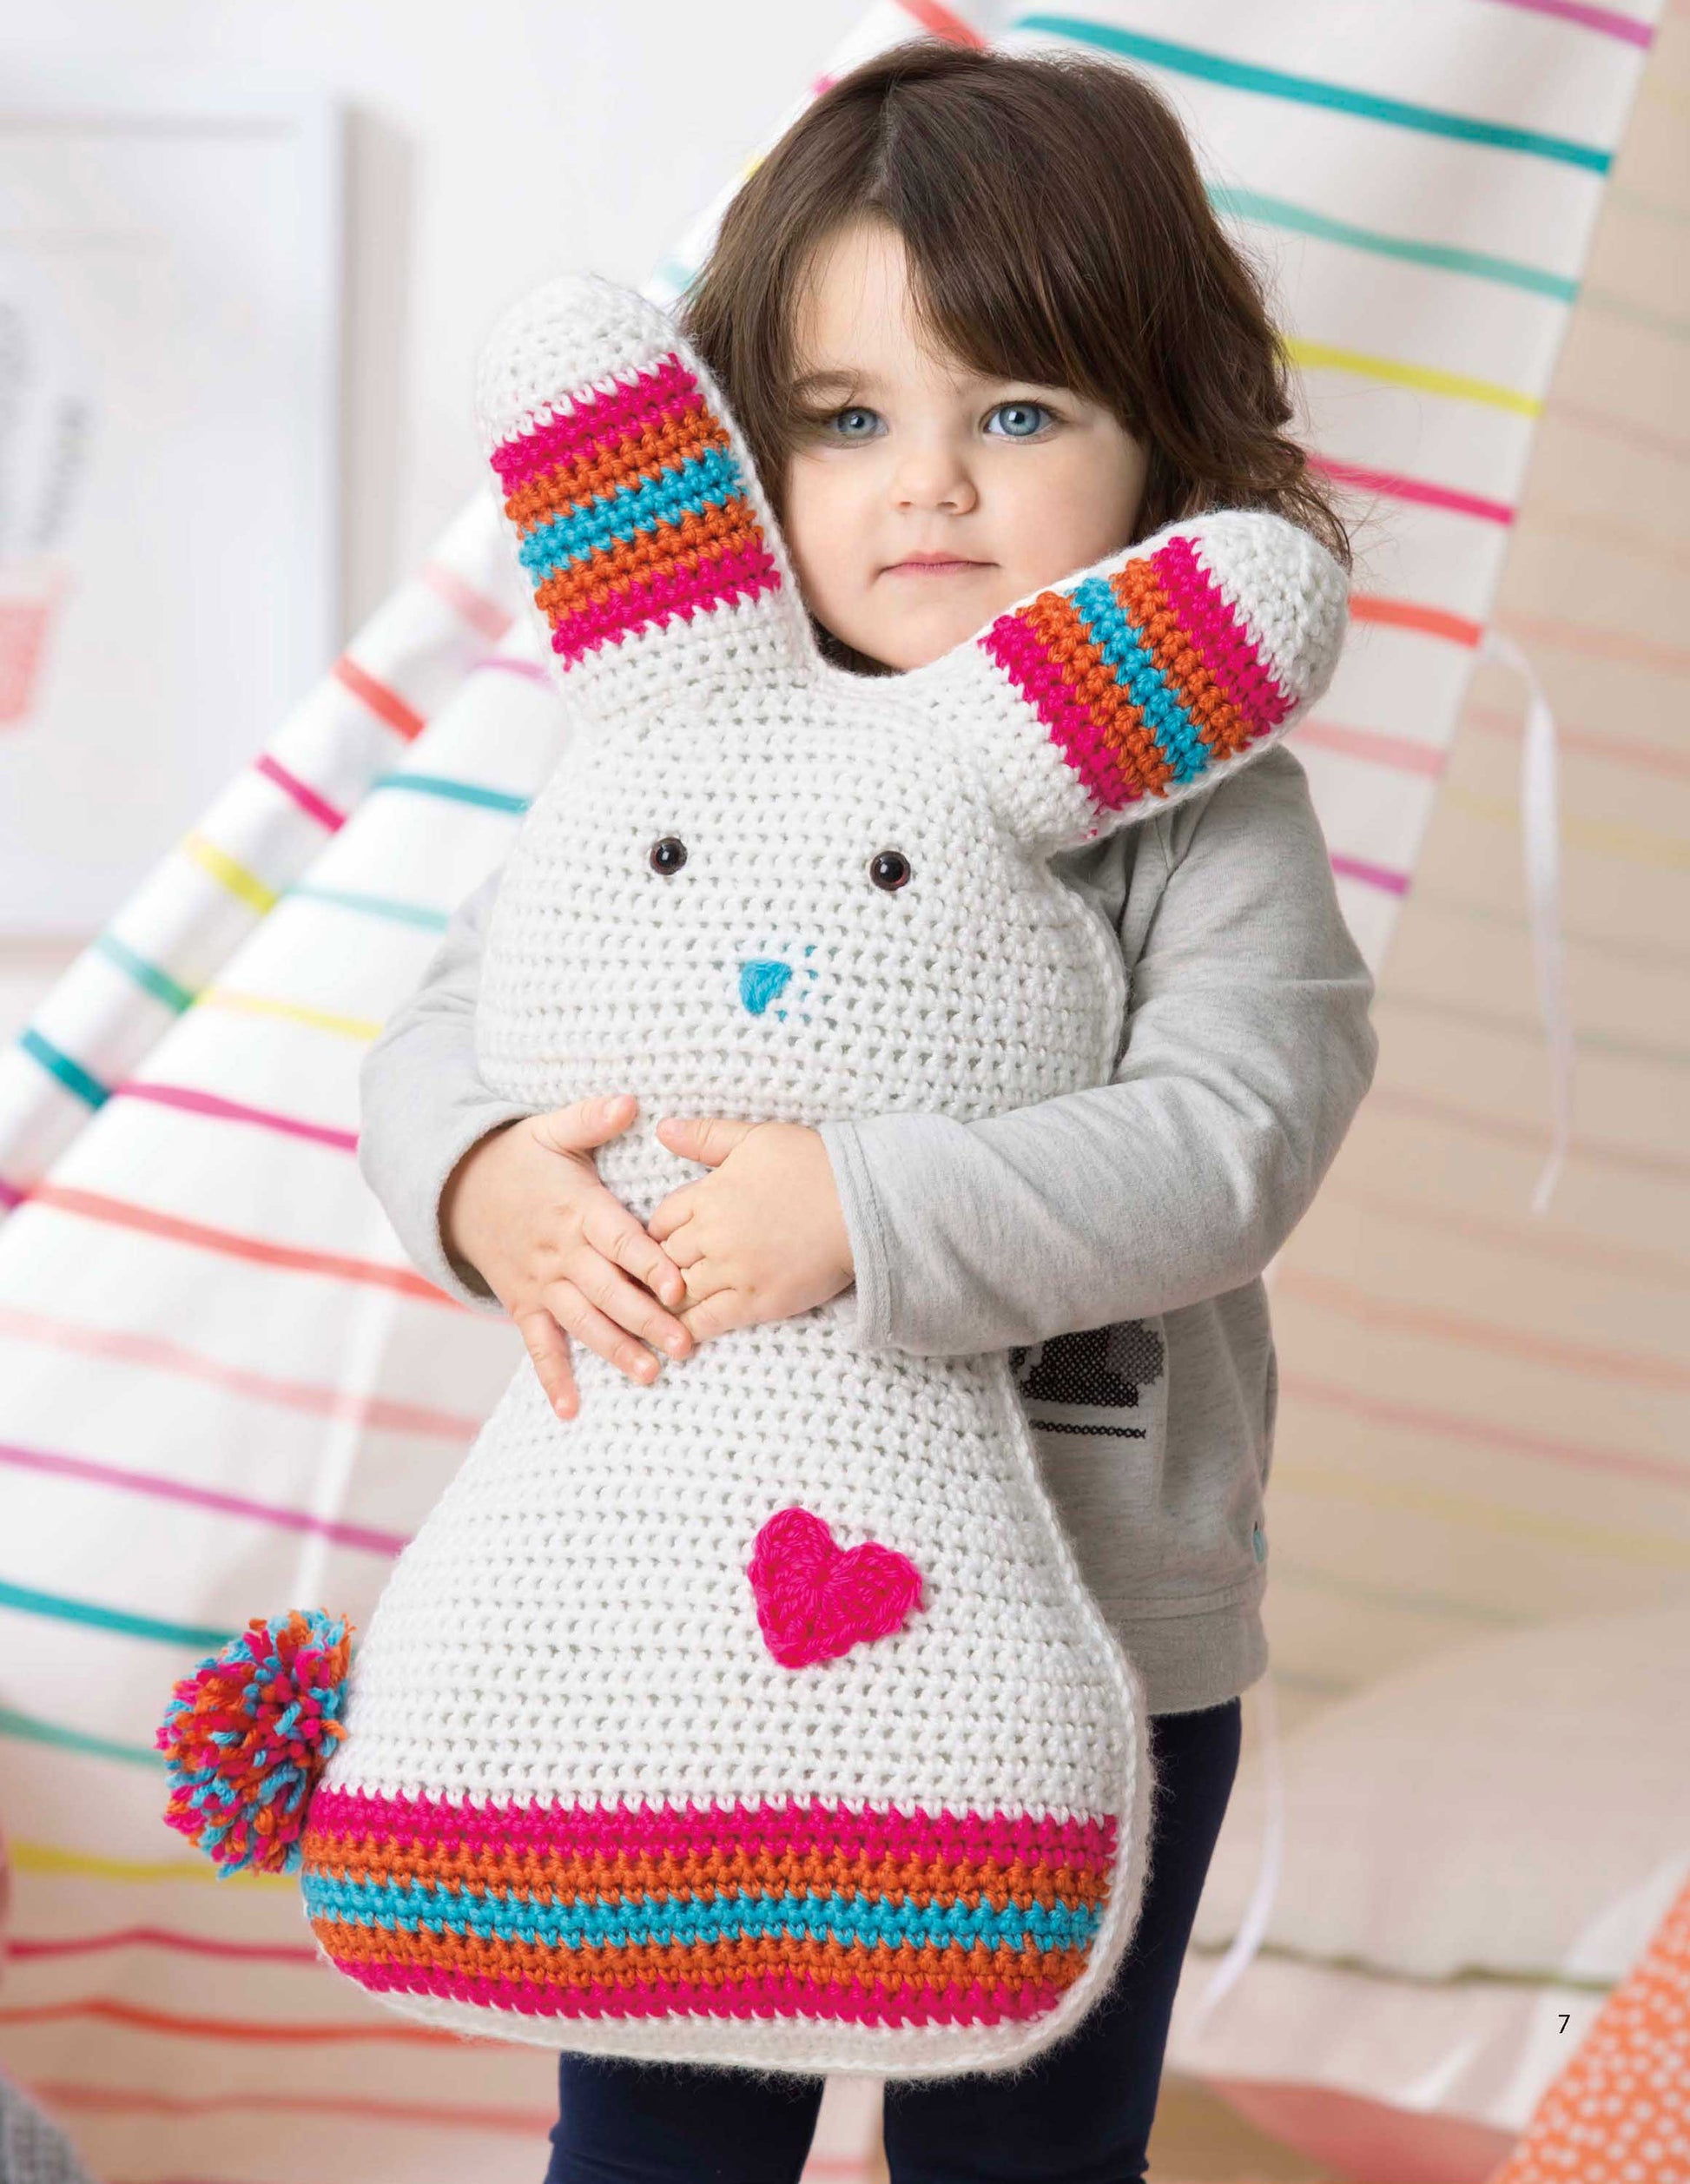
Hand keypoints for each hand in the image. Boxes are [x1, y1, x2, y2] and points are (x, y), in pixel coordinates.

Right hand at [440, 1094, 692, 1418]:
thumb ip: (592, 1118)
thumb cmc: (522, 1158)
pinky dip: (552, 1378)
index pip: (620, 1240)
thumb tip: (632, 1101)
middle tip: (686, 1346)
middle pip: (609, 1291)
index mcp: (578, 1209)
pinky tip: (571, 1410)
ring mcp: (541, 1282)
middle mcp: (561, 1252)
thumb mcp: (552, 1130)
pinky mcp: (523, 1304)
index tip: (680, 1286)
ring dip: (616, 1350)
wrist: (458, 1188)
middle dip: (648, 1320)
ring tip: (651, 1374)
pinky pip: (538, 1345)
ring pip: (582, 1323)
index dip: (650, 1263)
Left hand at [646, 1117, 853, 1343]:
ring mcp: (734, 1272)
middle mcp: (713, 1236)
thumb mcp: (755, 1138)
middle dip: (665, 1263)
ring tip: (669, 1304)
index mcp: (709, 1196)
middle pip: (666, 1257)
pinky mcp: (757, 1302)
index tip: (670, 1238)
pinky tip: (680, 1334)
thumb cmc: (813, 1164)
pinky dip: (689, 1327)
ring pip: (681, 1291)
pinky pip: (708, 1321)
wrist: (862, 1203)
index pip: (660, 1220)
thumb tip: (662, 1129)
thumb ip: (705, 1136)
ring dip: (674, 1296)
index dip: (662, 1230)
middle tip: (666, 1273)